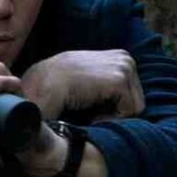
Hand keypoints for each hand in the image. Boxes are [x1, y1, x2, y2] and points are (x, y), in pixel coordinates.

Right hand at [20, 50, 143, 119]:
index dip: (113, 107)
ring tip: (89, 111)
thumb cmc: (57, 87)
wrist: (40, 85)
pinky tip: (90, 114)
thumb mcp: (86, 79)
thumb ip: (104, 84)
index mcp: (118, 57)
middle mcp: (125, 58)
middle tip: (89, 111)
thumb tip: (119, 104)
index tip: (90, 108)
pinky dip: (110, 119)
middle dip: (115, 111)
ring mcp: (124, 66)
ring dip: (112, 116)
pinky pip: (130, 111)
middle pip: (136, 99)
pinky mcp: (120, 79)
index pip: (131, 93)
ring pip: (135, 107)